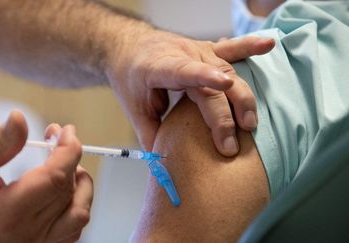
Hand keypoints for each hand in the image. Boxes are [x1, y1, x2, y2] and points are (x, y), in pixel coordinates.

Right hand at [0, 111, 92, 242]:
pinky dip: (75, 205)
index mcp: (9, 214)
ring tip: (64, 164)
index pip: (56, 178)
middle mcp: (28, 235)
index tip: (65, 130)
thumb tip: (21, 118)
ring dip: (80, 184)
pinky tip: (62, 189)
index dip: (68, 149)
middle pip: (69, 191)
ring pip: (79, 213)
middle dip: (71, 157)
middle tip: (56, 138)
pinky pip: (72, 229)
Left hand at [107, 29, 273, 155]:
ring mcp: (196, 50)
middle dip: (224, 115)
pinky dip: (250, 47)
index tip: (225, 85)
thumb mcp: (134, 109)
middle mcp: (181, 54)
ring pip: (228, 70)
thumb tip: (166, 164)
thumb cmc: (130, 78)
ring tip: (250, 124)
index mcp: (158, 66)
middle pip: (211, 83)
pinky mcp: (206, 50)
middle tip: (230, 146)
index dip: (205, 77)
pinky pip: (231, 49)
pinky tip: (268, 45)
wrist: (130, 48)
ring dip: (242, 97)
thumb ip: (150, 134)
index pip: (184, 71)